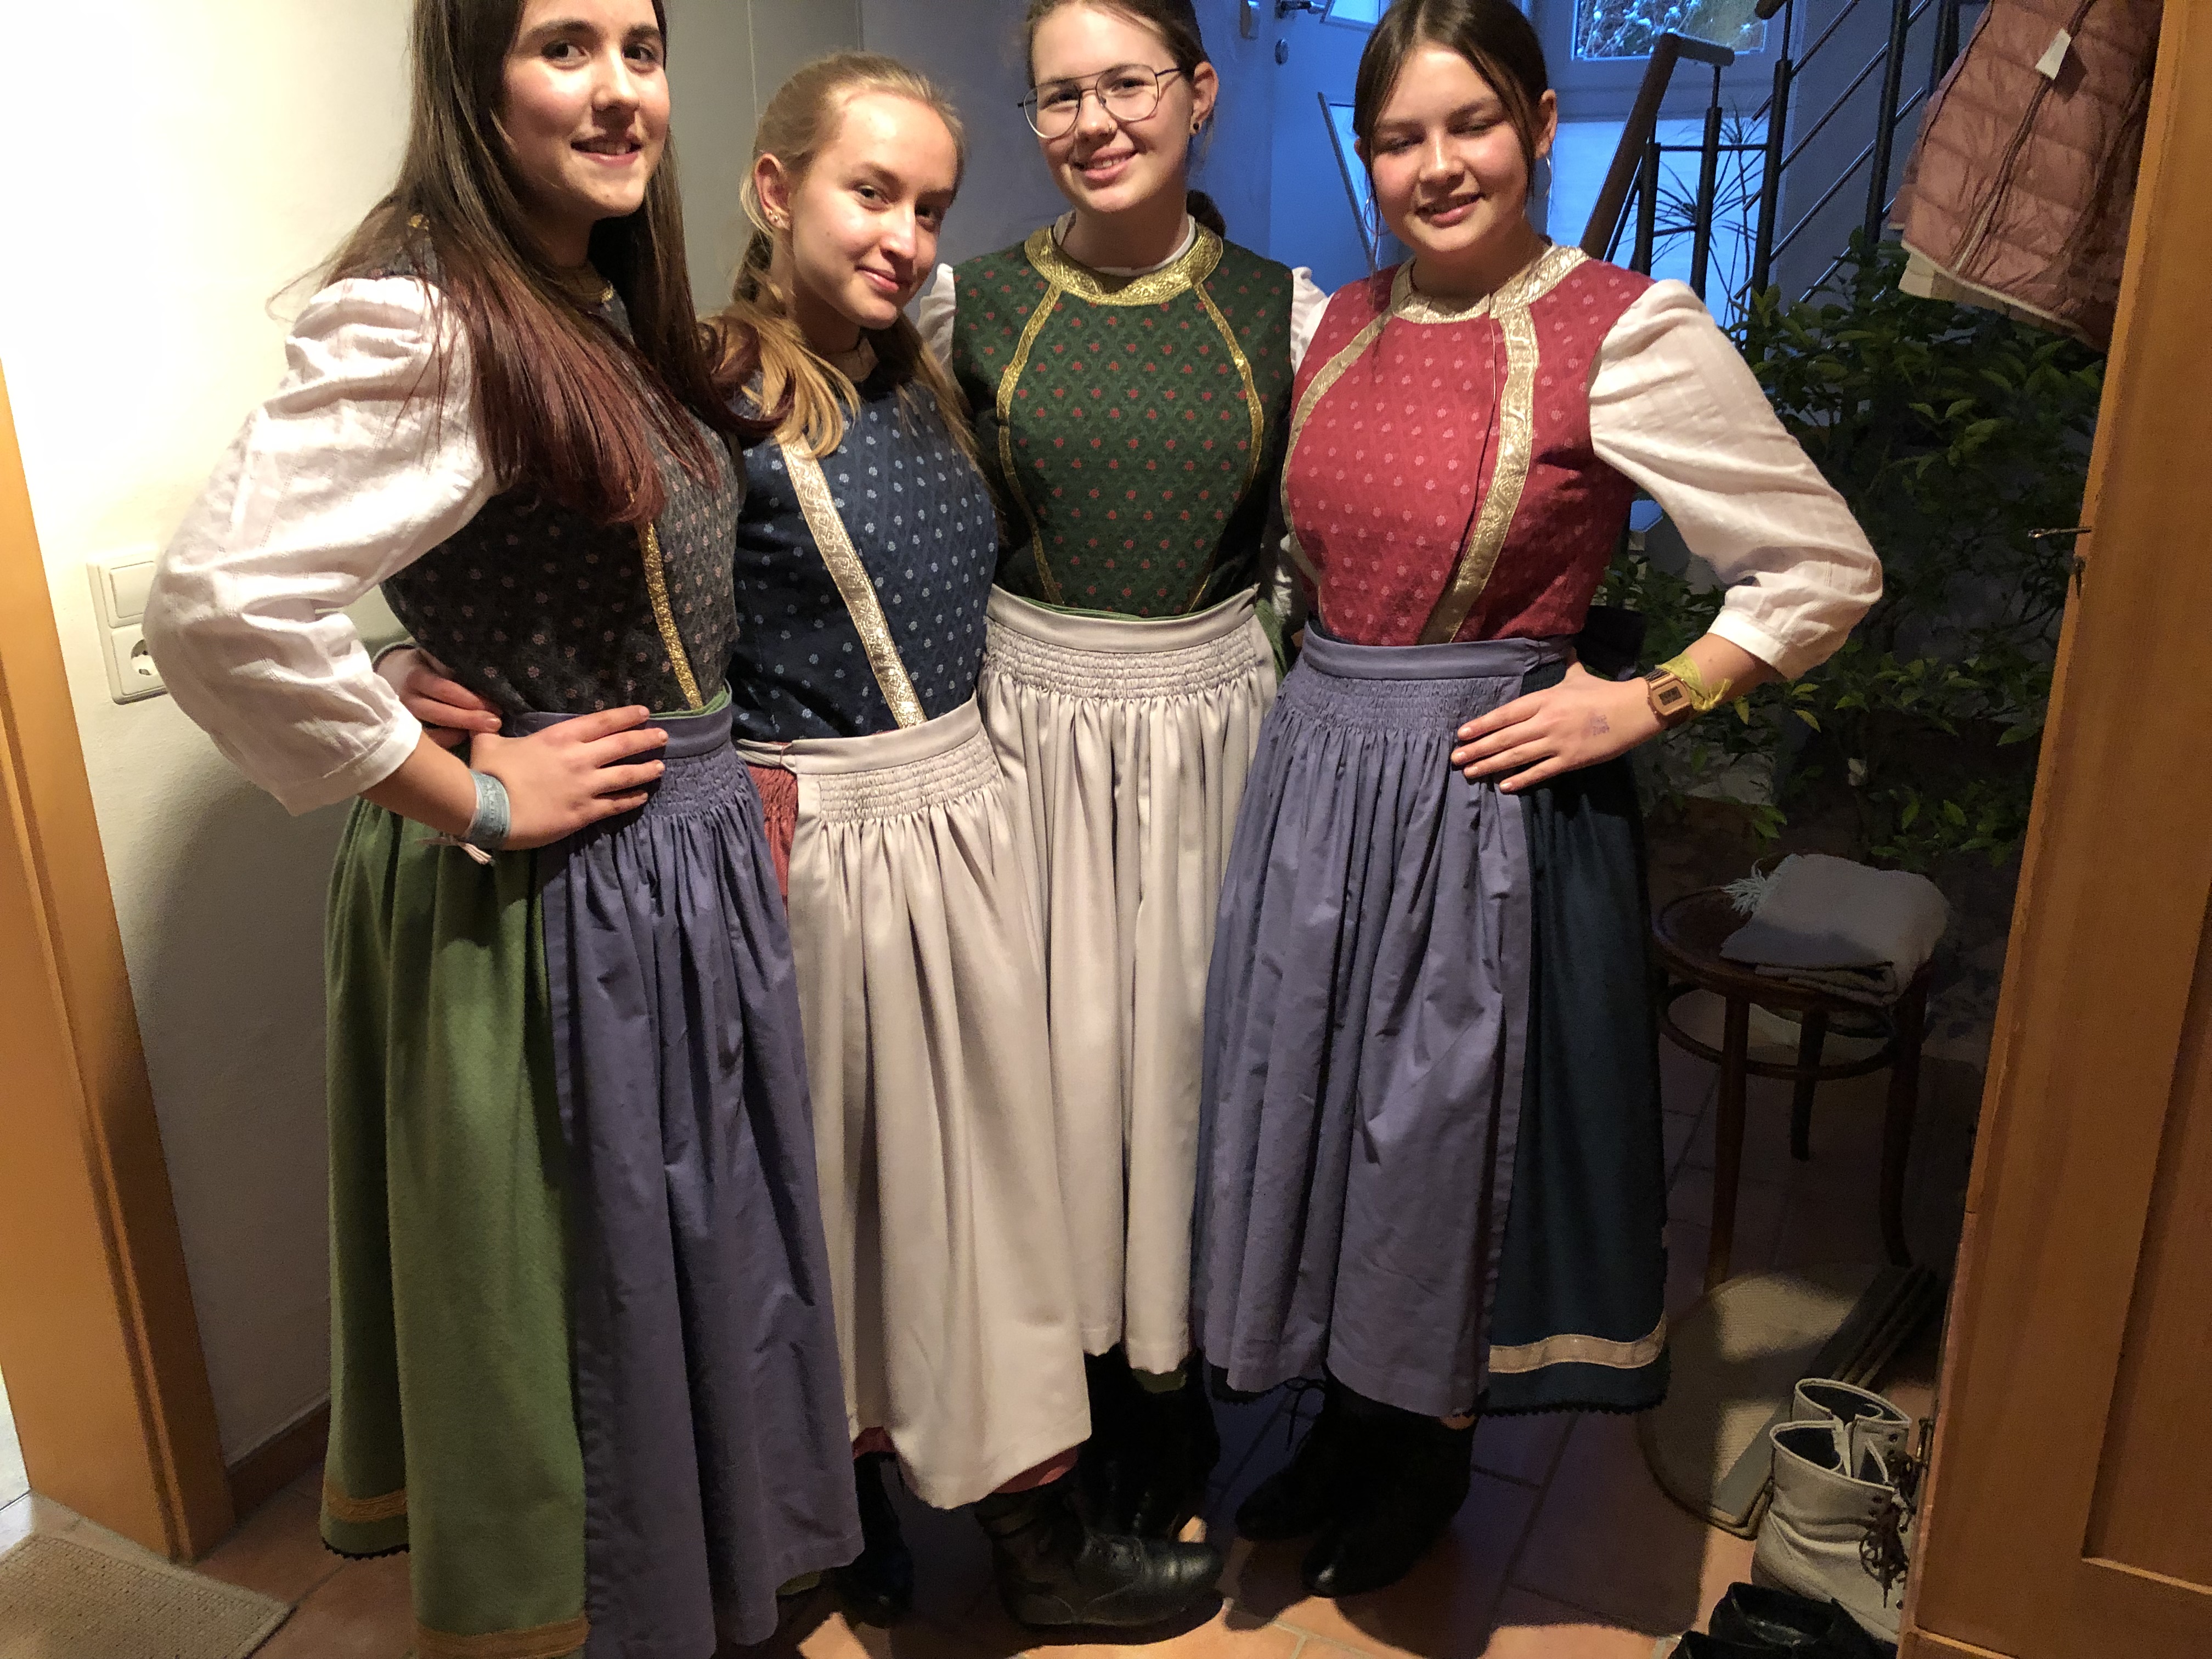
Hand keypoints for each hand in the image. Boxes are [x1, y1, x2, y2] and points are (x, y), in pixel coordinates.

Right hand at [379, 647, 501, 748]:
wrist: (397, 674)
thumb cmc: (427, 664)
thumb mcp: (437, 656)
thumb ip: (453, 664)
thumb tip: (486, 675)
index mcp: (416, 676)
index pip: (443, 689)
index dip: (469, 698)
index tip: (494, 704)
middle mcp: (407, 698)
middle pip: (438, 713)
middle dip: (469, 719)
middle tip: (495, 722)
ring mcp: (405, 717)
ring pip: (432, 731)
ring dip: (460, 731)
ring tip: (487, 733)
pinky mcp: (408, 730)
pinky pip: (429, 742)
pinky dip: (448, 740)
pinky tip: (466, 736)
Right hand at [469, 708, 668, 848]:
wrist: (489, 809)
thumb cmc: (488, 773)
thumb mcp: (489, 742)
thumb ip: (493, 727)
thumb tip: (485, 714)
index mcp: (561, 737)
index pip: (603, 721)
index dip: (626, 716)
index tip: (645, 712)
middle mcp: (580, 758)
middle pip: (623, 745)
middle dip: (646, 739)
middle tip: (663, 737)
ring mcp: (586, 786)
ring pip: (627, 775)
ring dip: (646, 770)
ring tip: (661, 768)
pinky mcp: (585, 812)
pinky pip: (616, 805)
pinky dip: (633, 799)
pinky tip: (643, 797)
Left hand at [1449, 661, 1662, 791]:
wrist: (1633, 709)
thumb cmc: (1603, 692)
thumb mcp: (1578, 676)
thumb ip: (1567, 665)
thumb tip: (1567, 647)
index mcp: (1544, 699)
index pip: (1505, 714)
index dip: (1482, 725)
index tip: (1462, 734)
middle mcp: (1545, 721)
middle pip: (1505, 737)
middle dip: (1478, 749)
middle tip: (1456, 759)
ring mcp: (1557, 742)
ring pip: (1517, 756)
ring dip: (1491, 765)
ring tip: (1470, 773)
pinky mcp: (1570, 760)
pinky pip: (1541, 771)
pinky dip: (1521, 780)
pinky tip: (1504, 786)